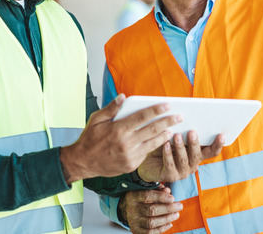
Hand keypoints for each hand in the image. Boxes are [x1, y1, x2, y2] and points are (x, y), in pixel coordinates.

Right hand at [59, 94, 178, 182]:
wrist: (83, 162)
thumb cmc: (89, 138)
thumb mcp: (96, 119)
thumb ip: (111, 108)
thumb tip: (123, 96)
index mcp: (118, 129)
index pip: (142, 116)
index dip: (156, 110)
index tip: (167, 105)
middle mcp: (126, 143)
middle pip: (152, 129)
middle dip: (168, 121)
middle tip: (179, 116)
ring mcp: (130, 155)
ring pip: (152, 143)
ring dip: (164, 135)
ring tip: (173, 129)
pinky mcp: (131, 165)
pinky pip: (145, 153)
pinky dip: (153, 146)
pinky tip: (159, 140)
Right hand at [118, 186, 181, 233]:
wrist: (125, 209)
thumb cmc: (139, 197)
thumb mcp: (144, 189)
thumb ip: (156, 189)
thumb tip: (168, 191)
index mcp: (132, 196)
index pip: (146, 196)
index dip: (160, 197)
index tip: (172, 198)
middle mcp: (131, 209)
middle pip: (151, 210)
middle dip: (168, 208)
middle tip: (179, 206)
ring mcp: (133, 221)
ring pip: (151, 222)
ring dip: (166, 219)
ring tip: (176, 215)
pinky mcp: (136, 230)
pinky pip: (150, 232)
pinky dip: (162, 229)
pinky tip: (170, 223)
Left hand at [137, 131, 224, 182]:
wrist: (146, 156)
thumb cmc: (162, 143)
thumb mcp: (175, 135)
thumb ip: (184, 130)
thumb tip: (187, 115)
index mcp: (197, 154)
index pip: (212, 151)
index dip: (218, 144)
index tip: (221, 134)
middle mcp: (192, 164)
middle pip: (197, 155)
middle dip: (195, 143)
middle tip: (192, 132)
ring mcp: (182, 172)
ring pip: (184, 160)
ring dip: (180, 147)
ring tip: (176, 135)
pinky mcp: (170, 176)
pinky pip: (170, 164)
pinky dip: (168, 153)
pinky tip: (165, 143)